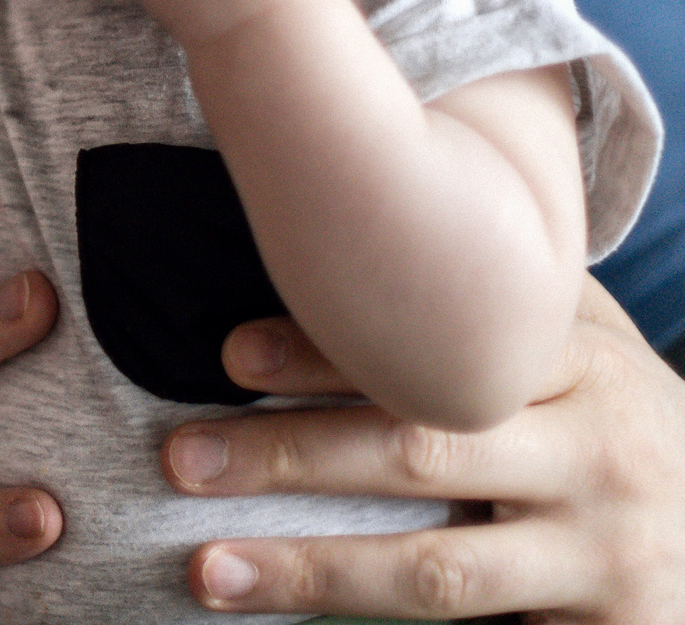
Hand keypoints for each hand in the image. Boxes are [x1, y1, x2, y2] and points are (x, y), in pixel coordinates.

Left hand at [164, 276, 684, 620]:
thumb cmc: (616, 423)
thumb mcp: (582, 347)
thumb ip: (489, 299)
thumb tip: (326, 225)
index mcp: (578, 360)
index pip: (437, 352)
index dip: (329, 351)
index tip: (228, 354)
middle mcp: (596, 449)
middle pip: (421, 450)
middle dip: (289, 455)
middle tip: (180, 459)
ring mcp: (607, 549)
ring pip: (435, 565)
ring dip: (310, 570)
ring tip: (207, 571)